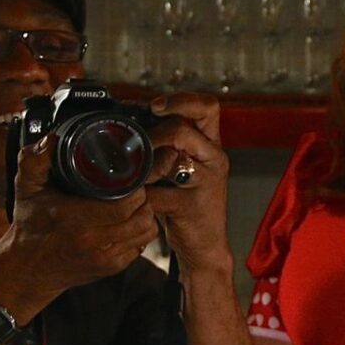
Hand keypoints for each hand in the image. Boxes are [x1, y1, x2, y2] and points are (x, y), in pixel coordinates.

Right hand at [0, 133, 158, 318]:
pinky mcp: (112, 268)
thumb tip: (51, 140)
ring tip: (133, 203)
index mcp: (75, 221)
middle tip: (133, 188)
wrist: (27, 270)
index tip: (129, 178)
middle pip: (142, 215)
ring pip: (147, 230)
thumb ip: (34, 161)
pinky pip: (141, 245)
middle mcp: (93, 242)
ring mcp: (105, 258)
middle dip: (143, 198)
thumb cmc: (30, 226)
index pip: (125, 204)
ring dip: (145, 214)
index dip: (135, 188)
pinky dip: (140, 232)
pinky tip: (127, 222)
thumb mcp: (26, 189)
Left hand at [142, 93, 232, 269]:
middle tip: (137, 147)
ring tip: (137, 175)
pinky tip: (136, 199)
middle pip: (184, 129)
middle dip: (152, 135)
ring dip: (145, 165)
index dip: (180, 100)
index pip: (207, 106)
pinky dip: (139, 196)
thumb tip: (131, 122)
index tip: (154, 106)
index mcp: (211, 144)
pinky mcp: (191, 206)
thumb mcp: (181, 167)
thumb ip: (166, 145)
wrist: (204, 244)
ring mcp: (205, 182)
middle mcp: (213, 158)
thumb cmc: (187, 202)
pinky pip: (157, 194)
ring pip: (173, 157)